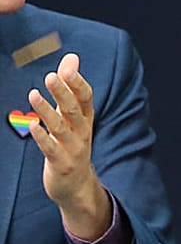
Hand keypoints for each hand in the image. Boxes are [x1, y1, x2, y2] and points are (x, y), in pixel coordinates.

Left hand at [27, 53, 111, 239]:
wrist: (77, 186)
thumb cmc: (72, 144)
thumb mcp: (73, 116)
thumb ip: (70, 87)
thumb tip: (72, 57)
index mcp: (85, 120)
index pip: (86, 98)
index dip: (78, 84)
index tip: (68, 69)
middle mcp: (82, 132)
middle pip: (74, 110)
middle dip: (63, 94)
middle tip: (51, 76)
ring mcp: (73, 149)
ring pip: (61, 127)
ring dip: (47, 111)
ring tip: (33, 95)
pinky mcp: (61, 163)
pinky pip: (51, 149)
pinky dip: (43, 138)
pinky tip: (32, 126)